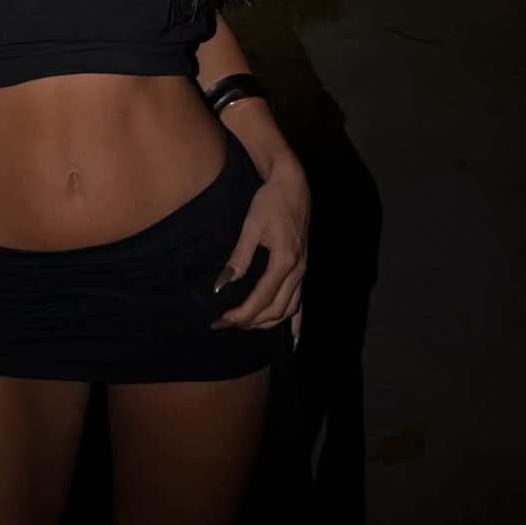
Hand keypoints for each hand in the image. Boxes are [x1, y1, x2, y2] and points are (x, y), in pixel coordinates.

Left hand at [211, 154, 309, 344]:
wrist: (292, 184)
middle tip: (224, 324)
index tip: (222, 320)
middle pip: (275, 310)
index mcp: (285, 261)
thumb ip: (238, 258)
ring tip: (244, 325)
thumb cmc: (270, 201)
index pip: (261, 299)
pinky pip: (302, 302)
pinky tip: (293, 340)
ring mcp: (303, 271)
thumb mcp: (250, 226)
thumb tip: (222, 284)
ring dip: (267, 323)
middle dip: (250, 322)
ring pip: (288, 310)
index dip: (242, 314)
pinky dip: (297, 323)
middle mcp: (298, 271)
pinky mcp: (303, 269)